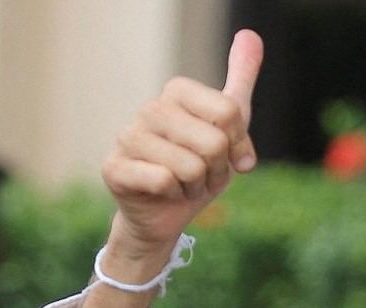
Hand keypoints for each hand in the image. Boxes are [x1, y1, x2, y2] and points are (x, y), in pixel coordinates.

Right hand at [101, 29, 262, 263]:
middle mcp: (150, 108)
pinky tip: (163, 193)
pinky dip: (173, 195)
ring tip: (182, 184)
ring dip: (196, 186)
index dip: (238, 145)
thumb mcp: (229, 127)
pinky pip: (164, 180)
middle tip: (202, 175)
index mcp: (177, 92)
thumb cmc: (200, 168)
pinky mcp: (114, 167)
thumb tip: (251, 34)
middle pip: (214, 142)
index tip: (227, 155)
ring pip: (191, 166)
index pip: (231, 113)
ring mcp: (128, 136)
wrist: (167, 214)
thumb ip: (239, 82)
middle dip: (217, 170)